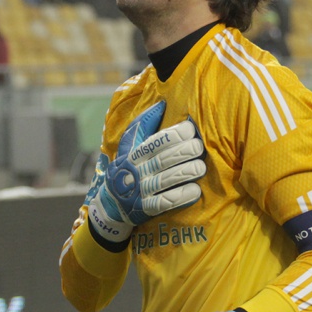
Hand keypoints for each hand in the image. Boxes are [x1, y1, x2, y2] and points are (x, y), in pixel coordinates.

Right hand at [88, 100, 205, 243]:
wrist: (111, 202)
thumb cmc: (127, 166)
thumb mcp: (130, 144)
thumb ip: (145, 124)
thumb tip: (162, 103)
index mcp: (133, 154)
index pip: (153, 142)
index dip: (172, 135)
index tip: (190, 128)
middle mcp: (136, 171)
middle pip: (161, 160)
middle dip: (182, 152)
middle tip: (199, 147)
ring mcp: (140, 191)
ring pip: (164, 180)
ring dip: (185, 172)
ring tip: (201, 167)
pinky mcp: (145, 209)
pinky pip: (163, 203)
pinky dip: (180, 197)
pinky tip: (195, 191)